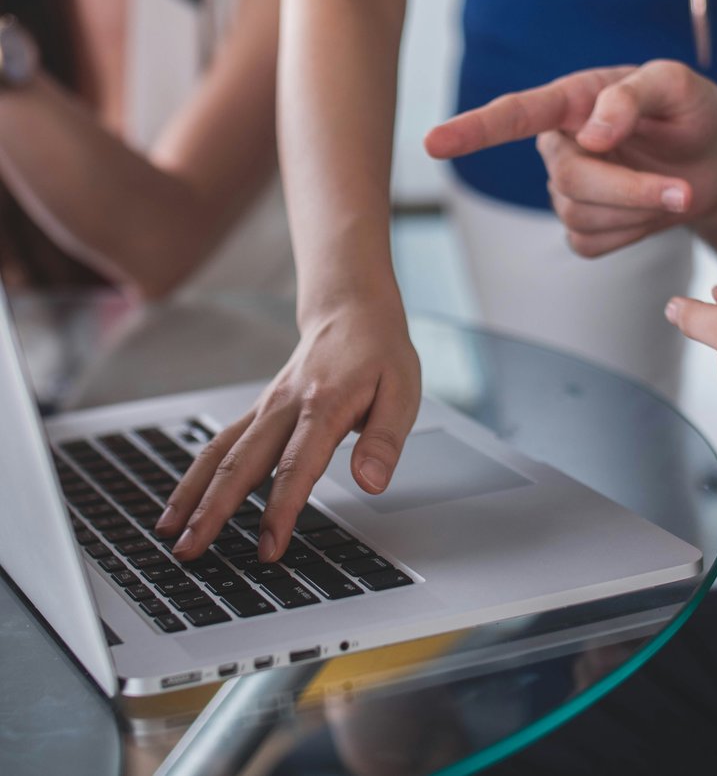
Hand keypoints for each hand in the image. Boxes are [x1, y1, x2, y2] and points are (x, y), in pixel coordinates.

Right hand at [155, 298, 420, 560]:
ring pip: (220, 452)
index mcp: (324, 405)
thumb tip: (371, 483)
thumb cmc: (379, 353)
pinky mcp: (259, 410)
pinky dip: (197, 474)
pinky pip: (221, 442)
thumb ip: (384, 440)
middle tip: (190, 551)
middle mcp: (285, 406)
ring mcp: (266, 407)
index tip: (268, 548)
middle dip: (213, 510)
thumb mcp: (403, 392)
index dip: (281, 509)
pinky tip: (182, 501)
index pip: (296, 466)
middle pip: (241, 462)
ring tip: (168, 532)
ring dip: (192, 494)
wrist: (351, 310)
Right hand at [425, 60, 716, 256]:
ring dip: (637, 210)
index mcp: (571, 102)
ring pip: (580, 216)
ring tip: (674, 190)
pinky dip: (631, 234)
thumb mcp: (678, 86)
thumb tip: (591, 135)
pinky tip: (647, 212)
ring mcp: (566, 191)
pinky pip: (591, 244)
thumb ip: (633, 96)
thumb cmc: (689, 114)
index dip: (472, 131)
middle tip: (682, 191)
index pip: (513, 115)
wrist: (712, 164)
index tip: (433, 143)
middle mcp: (559, 146)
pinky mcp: (581, 228)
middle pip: (568, 180)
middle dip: (628, 190)